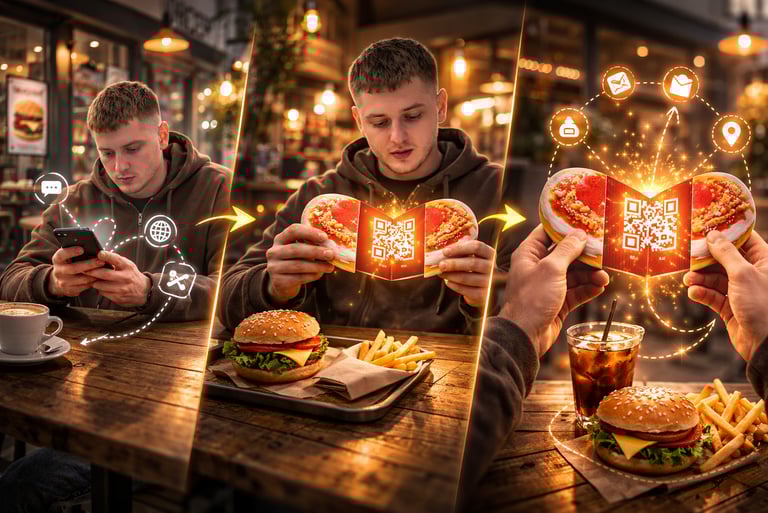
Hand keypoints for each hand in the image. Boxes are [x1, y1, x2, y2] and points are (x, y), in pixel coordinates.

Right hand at [49, 246, 103, 296]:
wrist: (61, 279)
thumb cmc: (71, 263)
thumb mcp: (70, 256)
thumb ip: (77, 252)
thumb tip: (92, 247)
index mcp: (57, 259)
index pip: (61, 254)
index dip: (71, 252)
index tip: (82, 249)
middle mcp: (58, 271)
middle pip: (74, 268)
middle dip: (89, 265)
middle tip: (101, 261)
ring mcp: (63, 282)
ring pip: (82, 279)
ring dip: (94, 274)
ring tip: (105, 269)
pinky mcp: (70, 290)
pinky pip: (85, 286)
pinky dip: (94, 281)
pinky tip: (101, 277)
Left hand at [82, 251, 150, 306]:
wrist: (144, 291)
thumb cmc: (132, 276)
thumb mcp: (128, 265)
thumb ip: (116, 260)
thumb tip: (100, 255)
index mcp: (128, 267)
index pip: (116, 260)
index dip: (107, 256)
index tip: (99, 253)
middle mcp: (125, 278)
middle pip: (105, 274)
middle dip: (92, 272)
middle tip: (85, 270)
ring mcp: (122, 289)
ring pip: (101, 286)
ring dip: (95, 282)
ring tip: (94, 279)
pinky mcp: (118, 298)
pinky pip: (103, 293)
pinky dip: (100, 290)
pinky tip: (102, 287)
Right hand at [266, 224, 335, 303]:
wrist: (283, 284)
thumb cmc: (297, 261)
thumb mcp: (301, 250)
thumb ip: (312, 245)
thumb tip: (332, 245)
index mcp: (280, 239)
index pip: (293, 230)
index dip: (310, 232)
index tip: (325, 237)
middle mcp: (274, 252)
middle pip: (296, 249)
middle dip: (316, 251)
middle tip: (331, 254)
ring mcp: (274, 267)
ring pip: (298, 265)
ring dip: (317, 266)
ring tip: (330, 267)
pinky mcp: (278, 281)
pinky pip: (298, 278)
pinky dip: (312, 276)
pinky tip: (320, 274)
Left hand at [439, 240, 494, 306]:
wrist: (484, 288)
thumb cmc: (475, 268)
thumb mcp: (472, 256)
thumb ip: (462, 249)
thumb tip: (445, 246)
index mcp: (489, 253)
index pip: (476, 247)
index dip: (459, 248)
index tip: (445, 251)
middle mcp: (492, 267)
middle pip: (472, 263)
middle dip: (454, 264)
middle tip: (440, 265)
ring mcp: (490, 282)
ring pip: (467, 278)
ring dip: (451, 275)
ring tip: (441, 273)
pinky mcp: (484, 295)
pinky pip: (466, 290)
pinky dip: (455, 286)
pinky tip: (448, 282)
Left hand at [501, 225, 609, 356]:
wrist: (525, 335)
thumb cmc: (531, 299)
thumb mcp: (551, 268)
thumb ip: (567, 250)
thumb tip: (580, 234)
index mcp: (529, 254)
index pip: (548, 232)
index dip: (566, 226)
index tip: (586, 222)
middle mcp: (538, 267)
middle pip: (566, 254)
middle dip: (585, 255)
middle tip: (603, 253)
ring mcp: (549, 285)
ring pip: (574, 274)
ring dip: (590, 274)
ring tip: (603, 277)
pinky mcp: (558, 302)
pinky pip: (576, 291)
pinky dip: (588, 289)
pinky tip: (600, 287)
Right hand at [683, 230, 767, 361]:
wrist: (764, 344)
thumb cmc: (762, 305)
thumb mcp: (743, 274)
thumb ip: (726, 253)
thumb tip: (713, 235)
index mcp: (763, 260)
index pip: (743, 239)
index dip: (724, 233)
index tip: (704, 229)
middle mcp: (752, 273)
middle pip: (724, 259)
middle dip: (705, 259)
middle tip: (689, 258)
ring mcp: (740, 290)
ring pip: (715, 278)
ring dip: (700, 278)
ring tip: (688, 280)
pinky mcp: (730, 306)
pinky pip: (712, 295)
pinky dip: (702, 293)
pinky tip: (694, 293)